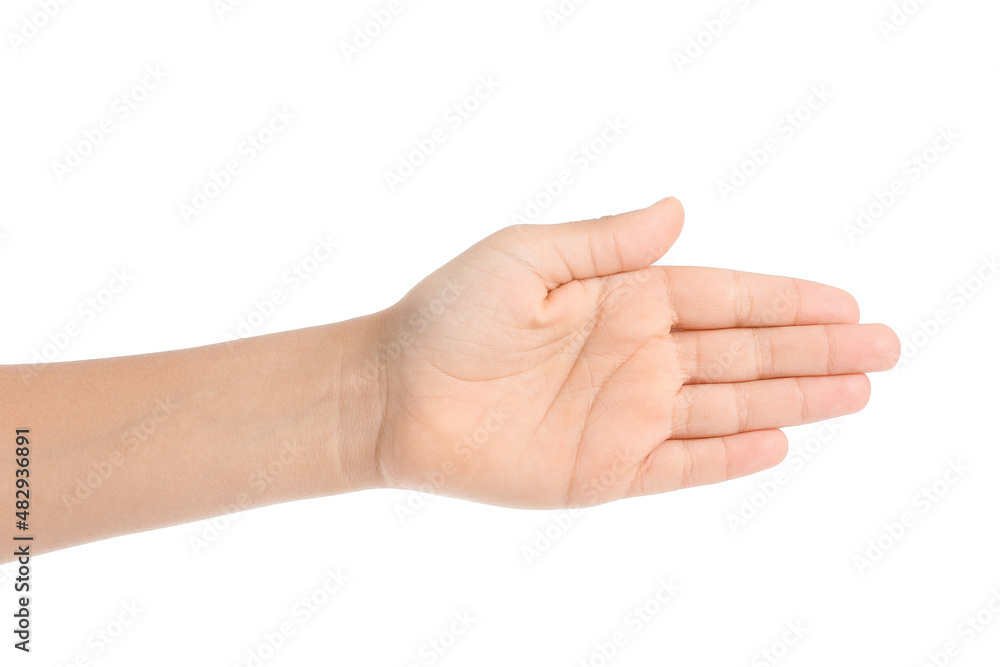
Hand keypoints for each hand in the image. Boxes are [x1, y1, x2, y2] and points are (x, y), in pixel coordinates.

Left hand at [368, 197, 898, 507]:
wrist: (395, 395)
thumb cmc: (450, 316)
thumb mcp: (528, 257)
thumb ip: (608, 242)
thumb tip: (679, 210)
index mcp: (623, 301)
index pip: (724, 299)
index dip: (787, 302)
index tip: (846, 304)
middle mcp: (635, 358)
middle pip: (744, 354)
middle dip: (815, 350)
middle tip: (884, 348)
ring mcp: (625, 416)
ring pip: (729, 408)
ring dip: (795, 400)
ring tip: (858, 391)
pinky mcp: (604, 470)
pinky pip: (682, 465)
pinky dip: (730, 457)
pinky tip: (779, 443)